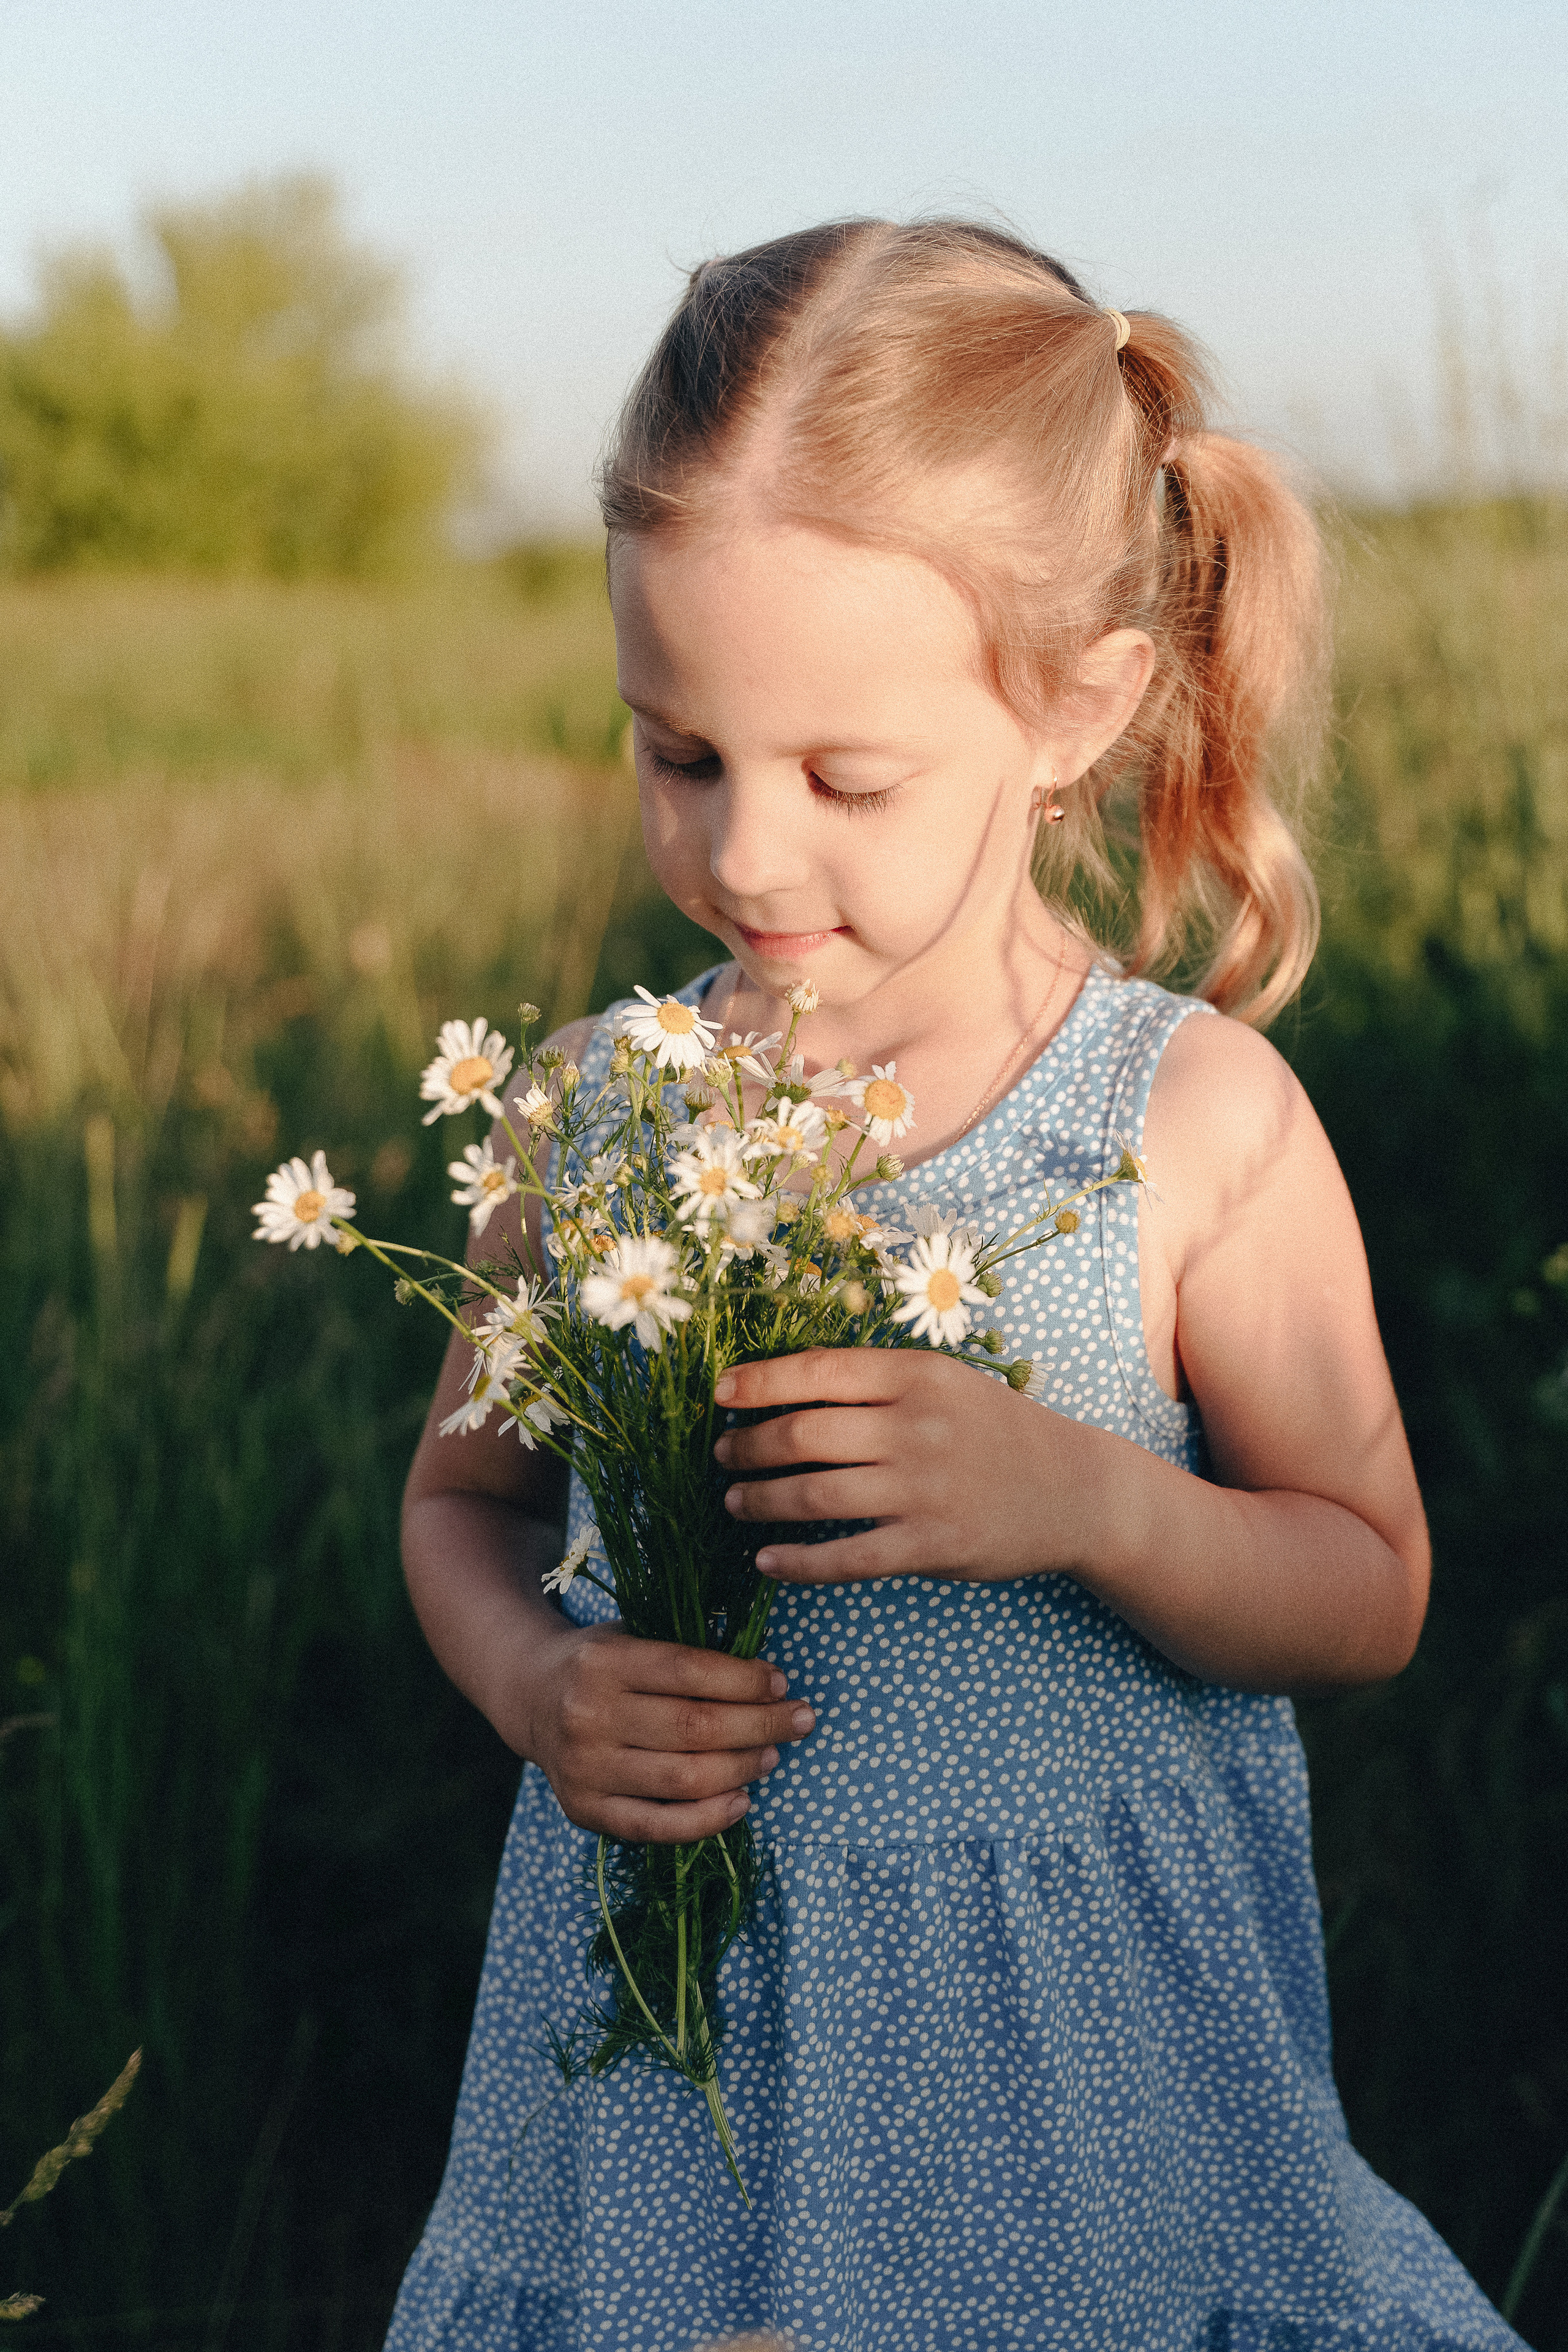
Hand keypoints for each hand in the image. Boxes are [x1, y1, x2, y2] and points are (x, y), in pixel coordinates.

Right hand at [520, 1617, 816, 1843]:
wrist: (530, 1696)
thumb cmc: (602, 1662)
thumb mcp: (633, 1633)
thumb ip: (686, 1648)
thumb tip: (763, 1672)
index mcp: (603, 1661)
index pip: (689, 1671)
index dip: (744, 1678)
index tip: (781, 1681)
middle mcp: (588, 1715)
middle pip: (695, 1727)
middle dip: (760, 1724)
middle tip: (800, 1719)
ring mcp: (584, 1768)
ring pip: (684, 1779)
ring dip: (742, 1768)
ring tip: (772, 1755)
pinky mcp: (583, 1810)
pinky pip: (657, 1826)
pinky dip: (708, 1820)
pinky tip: (742, 1801)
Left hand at [713, 1347, 1101, 1584]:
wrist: (1074, 1490)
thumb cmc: (995, 1431)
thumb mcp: (945, 1382)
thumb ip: (876, 1384)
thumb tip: (784, 1391)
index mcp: (915, 1375)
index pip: (816, 1371)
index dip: (757, 1382)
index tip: (719, 1394)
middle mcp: (916, 1427)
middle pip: (803, 1434)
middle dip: (747, 1446)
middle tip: (722, 1455)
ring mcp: (923, 1489)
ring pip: (814, 1495)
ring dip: (760, 1500)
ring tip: (735, 1502)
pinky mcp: (931, 1545)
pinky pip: (846, 1558)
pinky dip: (797, 1562)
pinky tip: (767, 1562)